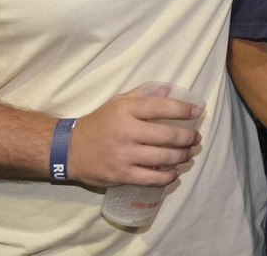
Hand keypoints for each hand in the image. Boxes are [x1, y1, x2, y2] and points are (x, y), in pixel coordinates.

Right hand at [66, 90, 203, 188]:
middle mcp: (126, 131)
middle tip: (196, 138)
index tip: (198, 111)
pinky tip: (174, 172)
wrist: (68, 150)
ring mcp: (124, 155)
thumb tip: (169, 89)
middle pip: (168, 135)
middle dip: (188, 137)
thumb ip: (142, 95)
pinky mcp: (121, 175)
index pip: (161, 106)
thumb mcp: (117, 102)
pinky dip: (168, 176)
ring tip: (189, 154)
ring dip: (182, 156)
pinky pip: (151, 177)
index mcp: (125, 110)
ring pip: (163, 157)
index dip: (183, 109)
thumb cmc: (98, 123)